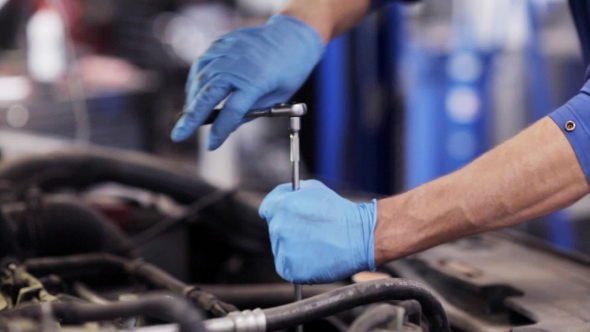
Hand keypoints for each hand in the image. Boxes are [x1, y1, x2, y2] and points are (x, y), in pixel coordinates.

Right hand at [171, 15, 323, 149]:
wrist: (293, 35)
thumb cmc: (289, 69)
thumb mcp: (276, 97)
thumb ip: (250, 111)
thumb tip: (226, 126)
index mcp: (257, 80)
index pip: (232, 110)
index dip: (220, 130)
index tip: (212, 145)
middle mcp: (238, 64)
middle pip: (209, 94)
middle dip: (192, 117)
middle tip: (178, 135)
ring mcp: (227, 51)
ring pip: (201, 78)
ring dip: (193, 100)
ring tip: (190, 117)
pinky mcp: (221, 43)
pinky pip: (202, 64)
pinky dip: (196, 81)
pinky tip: (196, 94)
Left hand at [259, 180, 376, 283]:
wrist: (359, 237)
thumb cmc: (339, 212)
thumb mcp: (313, 189)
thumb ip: (289, 192)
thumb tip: (279, 197)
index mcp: (281, 206)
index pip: (266, 209)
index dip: (277, 212)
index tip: (285, 218)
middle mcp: (278, 228)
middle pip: (275, 231)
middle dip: (288, 231)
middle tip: (309, 233)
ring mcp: (283, 250)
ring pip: (281, 250)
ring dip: (293, 248)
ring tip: (315, 245)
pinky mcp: (290, 270)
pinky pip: (287, 267)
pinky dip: (298, 265)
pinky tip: (314, 258)